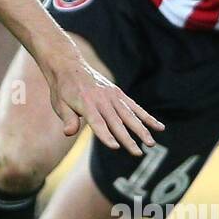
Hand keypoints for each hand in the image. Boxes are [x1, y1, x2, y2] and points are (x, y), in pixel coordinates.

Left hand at [38, 46, 164, 153]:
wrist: (68, 66)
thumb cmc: (62, 89)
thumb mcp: (58, 104)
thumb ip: (67, 118)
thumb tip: (68, 132)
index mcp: (86, 103)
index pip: (97, 122)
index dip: (105, 135)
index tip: (115, 147)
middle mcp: (102, 99)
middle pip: (116, 122)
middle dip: (127, 138)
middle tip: (137, 153)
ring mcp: (112, 95)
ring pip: (129, 115)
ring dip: (141, 129)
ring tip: (151, 143)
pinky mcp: (118, 93)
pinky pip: (135, 107)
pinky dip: (146, 117)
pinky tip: (159, 127)